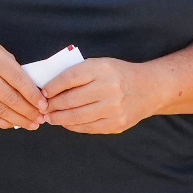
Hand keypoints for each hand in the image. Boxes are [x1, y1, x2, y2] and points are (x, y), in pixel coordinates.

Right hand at [0, 37, 45, 129]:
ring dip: (19, 120)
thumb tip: (34, 95)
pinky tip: (15, 123)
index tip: (44, 105)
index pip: (18, 80)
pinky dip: (4, 122)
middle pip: (10, 98)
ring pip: (0, 110)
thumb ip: (14, 70)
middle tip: (41, 119)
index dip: (33, 95)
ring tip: (32, 124)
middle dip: (29, 111)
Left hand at [43, 57, 158, 133]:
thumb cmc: (118, 75)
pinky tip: (66, 123)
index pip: (69, 78)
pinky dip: (74, 126)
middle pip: (71, 100)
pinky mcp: (116, 123)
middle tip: (43, 108)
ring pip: (78, 116)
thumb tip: (51, 89)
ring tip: (50, 118)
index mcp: (101, 69)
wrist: (149, 88)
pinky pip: (88, 128)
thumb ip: (79, 74)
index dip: (52, 86)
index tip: (43, 92)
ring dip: (59, 118)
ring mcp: (113, 108)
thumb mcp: (101, 65)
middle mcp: (108, 88)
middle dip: (52, 105)